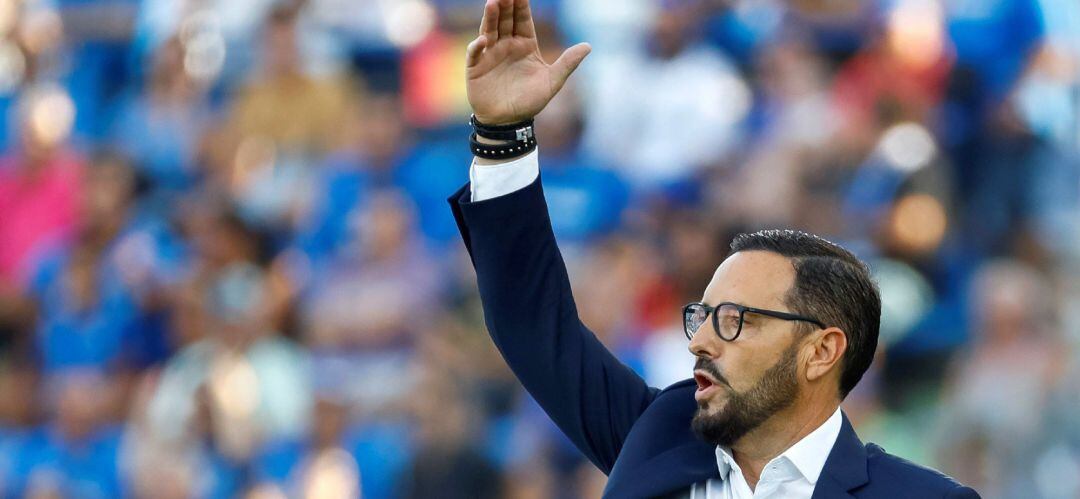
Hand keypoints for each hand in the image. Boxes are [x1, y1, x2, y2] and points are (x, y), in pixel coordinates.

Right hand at [465, 0, 590, 124]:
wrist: (509, 123)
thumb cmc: (530, 102)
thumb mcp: (552, 82)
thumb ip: (568, 63)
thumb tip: (588, 46)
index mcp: (525, 45)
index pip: (523, 20)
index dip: (522, 5)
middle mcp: (507, 45)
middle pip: (505, 20)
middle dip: (505, 5)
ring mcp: (490, 54)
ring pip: (489, 30)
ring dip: (490, 17)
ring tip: (492, 3)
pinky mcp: (476, 67)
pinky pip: (475, 53)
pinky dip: (477, 46)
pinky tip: (483, 40)